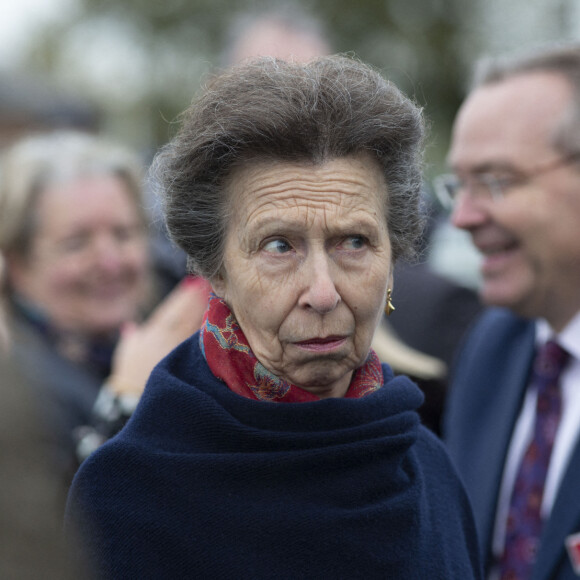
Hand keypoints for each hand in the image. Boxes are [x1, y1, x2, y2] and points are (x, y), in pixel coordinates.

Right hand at [107, 277, 210, 395]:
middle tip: (207, 282)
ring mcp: (175, 347)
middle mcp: (165, 337)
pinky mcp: (183, 359)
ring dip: (201, 309)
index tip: (192, 282)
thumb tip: (130, 327)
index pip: (170, 309)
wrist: (132, 396)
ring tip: (212, 295)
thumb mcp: (127, 353)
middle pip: (183, 313)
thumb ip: (131, 338)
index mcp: (152, 332)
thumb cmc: (129, 375)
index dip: (181, 296)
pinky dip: (202, 329)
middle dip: (194, 297)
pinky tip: (213, 321)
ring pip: (191, 324)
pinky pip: (195, 342)